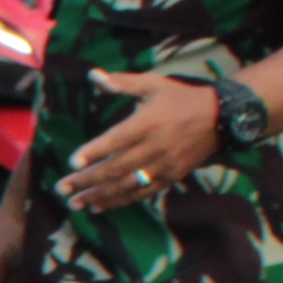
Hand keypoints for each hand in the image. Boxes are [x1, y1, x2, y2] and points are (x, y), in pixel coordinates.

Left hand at [58, 66, 228, 216]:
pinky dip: (120, 202)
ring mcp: (163, 166)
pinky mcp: (170, 177)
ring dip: (99, 196)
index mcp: (148, 123)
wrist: (220, 118)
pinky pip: (142, 193)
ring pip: (127, 186)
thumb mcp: (153, 84)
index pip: (117, 140)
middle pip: (116, 168)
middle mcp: (154, 147)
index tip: (73, 161)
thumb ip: (122, 83)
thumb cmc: (181, 98)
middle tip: (62, 188)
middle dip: (87, 180)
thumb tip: (93, 75)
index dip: (95, 152)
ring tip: (75, 204)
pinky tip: (99, 207)